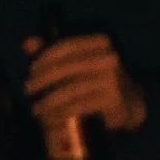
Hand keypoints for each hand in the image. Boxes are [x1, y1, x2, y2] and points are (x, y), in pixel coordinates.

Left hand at [23, 32, 147, 147]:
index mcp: (100, 42)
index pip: (65, 46)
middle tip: (27, 90)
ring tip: (36, 108)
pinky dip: (62, 112)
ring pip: (70, 89)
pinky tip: (51, 117)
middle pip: (66, 68)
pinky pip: (80, 106)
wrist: (131, 101)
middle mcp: (109, 57)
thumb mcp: (77, 61)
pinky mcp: (113, 99)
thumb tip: (27, 44)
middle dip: (42, 80)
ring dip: (49, 101)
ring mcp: (113, 79)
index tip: (30, 70)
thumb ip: (53, 52)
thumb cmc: (98, 79)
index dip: (44, 58)